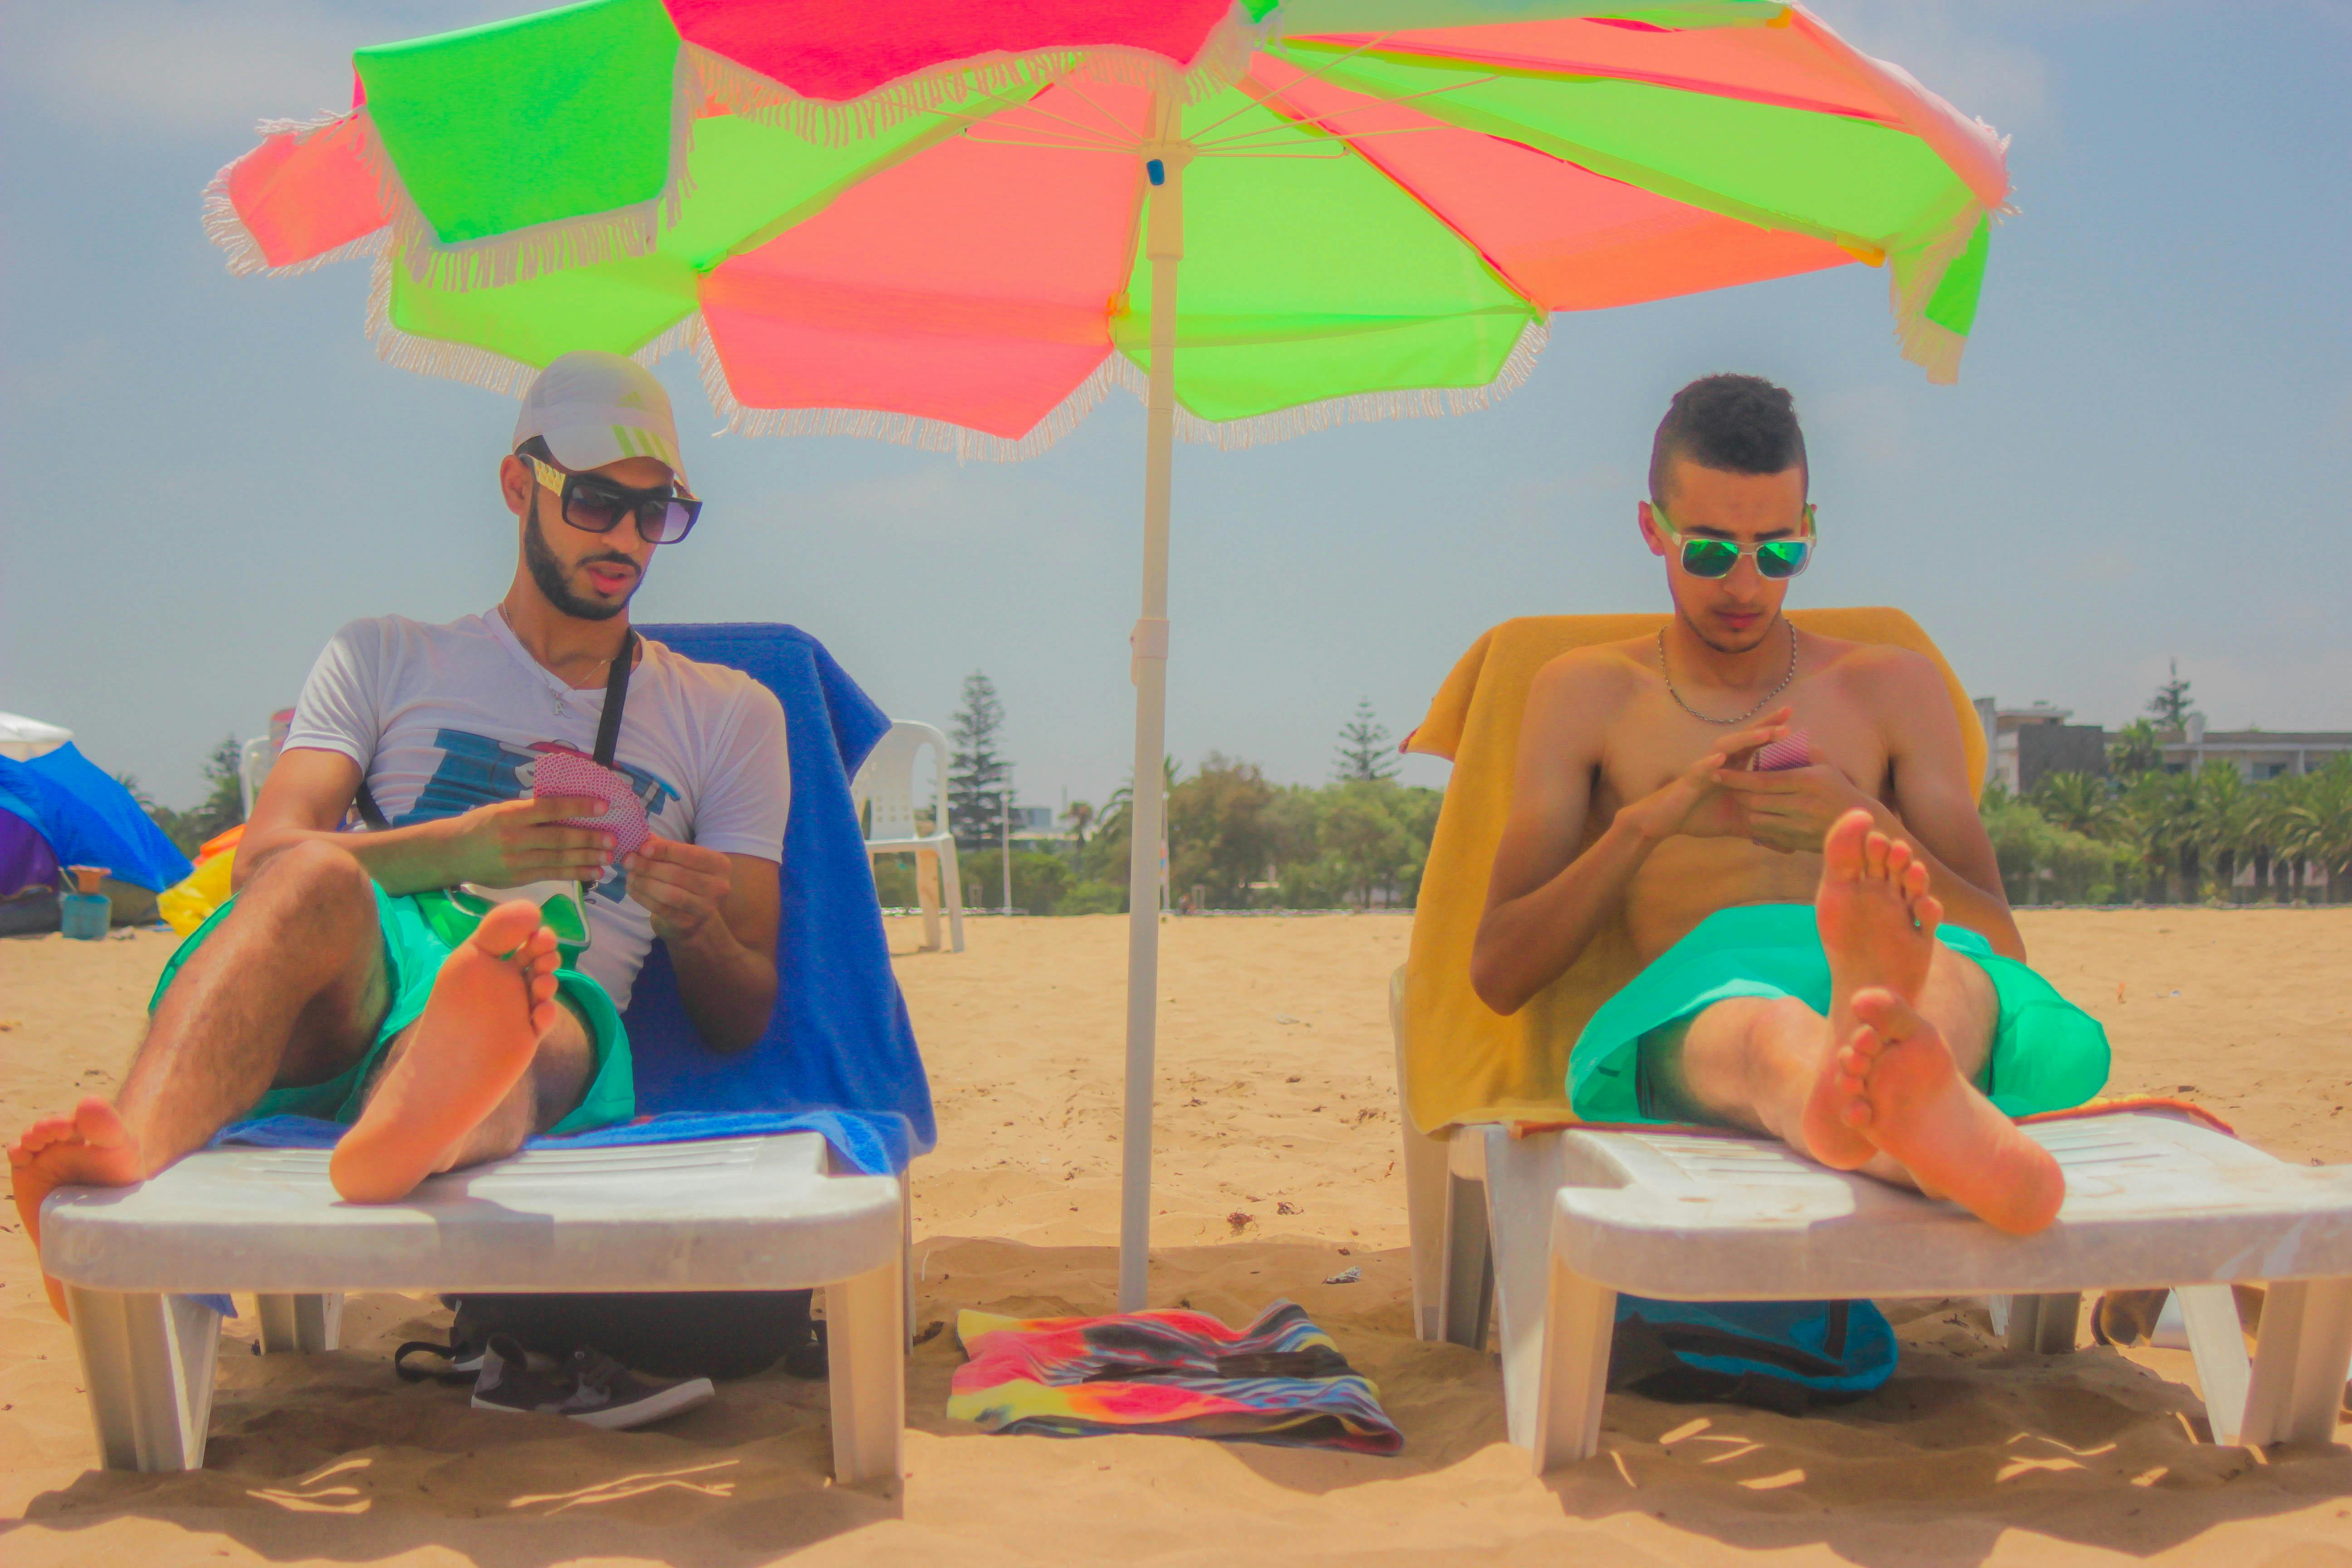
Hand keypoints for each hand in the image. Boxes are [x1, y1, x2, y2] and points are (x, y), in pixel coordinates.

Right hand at [432, 796, 614, 884]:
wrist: (450, 853)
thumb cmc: (479, 825)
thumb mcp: (501, 810)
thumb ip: (530, 811)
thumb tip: (569, 807)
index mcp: (509, 814)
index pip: (549, 808)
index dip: (578, 807)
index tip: (603, 805)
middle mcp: (514, 838)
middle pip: (558, 838)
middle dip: (589, 838)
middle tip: (613, 838)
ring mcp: (516, 861)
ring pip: (558, 859)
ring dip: (587, 858)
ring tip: (608, 857)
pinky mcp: (518, 879)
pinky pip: (552, 875)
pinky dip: (575, 874)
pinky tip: (593, 873)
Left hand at [621, 836, 734, 944]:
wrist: (697, 916)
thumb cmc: (689, 880)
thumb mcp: (683, 860)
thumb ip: (667, 848)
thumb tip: (644, 839)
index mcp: (719, 865)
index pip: (691, 855)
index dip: (665, 850)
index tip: (642, 848)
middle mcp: (718, 887)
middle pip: (677, 874)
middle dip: (649, 866)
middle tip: (628, 860)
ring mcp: (705, 908)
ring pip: (668, 894)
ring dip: (644, 883)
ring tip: (629, 875)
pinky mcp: (688, 923)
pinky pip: (660, 908)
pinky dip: (642, 897)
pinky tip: (632, 888)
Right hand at [1621, 709, 1793, 844]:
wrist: (1666, 821)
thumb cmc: (1701, 816)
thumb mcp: (1739, 825)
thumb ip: (1763, 831)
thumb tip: (1790, 848)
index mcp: (1734, 768)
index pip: (1758, 746)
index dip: (1775, 733)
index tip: (1799, 722)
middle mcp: (1721, 762)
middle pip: (1746, 738)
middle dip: (1767, 725)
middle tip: (1789, 713)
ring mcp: (1705, 768)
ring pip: (1726, 748)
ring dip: (1746, 739)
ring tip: (1765, 734)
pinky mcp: (1690, 780)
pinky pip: (1700, 770)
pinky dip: (1710, 764)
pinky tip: (1721, 759)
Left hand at [1710, 762, 1873, 853]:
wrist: (1861, 825)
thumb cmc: (1839, 789)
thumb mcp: (1825, 765)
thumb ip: (1801, 749)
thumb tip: (1778, 734)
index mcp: (1808, 781)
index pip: (1763, 780)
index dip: (1737, 777)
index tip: (1717, 771)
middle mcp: (1803, 805)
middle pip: (1756, 801)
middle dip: (1736, 793)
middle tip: (1724, 785)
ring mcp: (1800, 826)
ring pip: (1757, 819)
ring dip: (1744, 810)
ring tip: (1738, 799)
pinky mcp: (1798, 841)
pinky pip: (1767, 834)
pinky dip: (1755, 825)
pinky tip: (1752, 816)